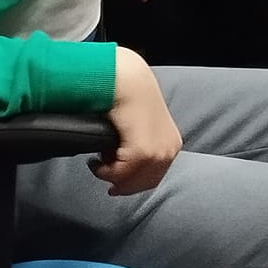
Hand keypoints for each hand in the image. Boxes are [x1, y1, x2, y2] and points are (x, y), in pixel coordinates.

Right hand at [93, 48, 181, 196]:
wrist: (128, 80)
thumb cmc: (130, 100)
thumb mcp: (141, 126)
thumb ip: (138, 145)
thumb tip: (121, 163)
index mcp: (171, 144)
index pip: (154, 177)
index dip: (133, 185)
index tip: (116, 187)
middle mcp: (168, 149)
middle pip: (144, 182)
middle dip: (122, 185)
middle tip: (104, 179)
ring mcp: (157, 151)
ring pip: (132, 180)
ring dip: (111, 176)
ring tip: (97, 164)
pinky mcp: (142, 150)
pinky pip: (122, 172)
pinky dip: (106, 171)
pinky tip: (96, 161)